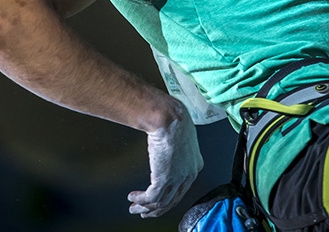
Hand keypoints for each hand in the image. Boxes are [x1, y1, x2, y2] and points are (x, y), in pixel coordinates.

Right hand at [127, 102, 203, 217]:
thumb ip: (176, 148)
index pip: (182, 187)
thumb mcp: (180, 136)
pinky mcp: (164, 179)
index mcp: (195, 164)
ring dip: (146, 208)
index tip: (160, 200)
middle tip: (146, 211)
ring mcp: (177, 178)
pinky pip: (151, 197)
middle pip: (172, 199)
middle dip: (157, 208)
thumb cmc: (174, 119)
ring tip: (135, 208)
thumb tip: (166, 149)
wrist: (168, 117)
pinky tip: (133, 197)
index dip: (169, 196)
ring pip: (161, 203)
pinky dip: (140, 200)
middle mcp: (189, 174)